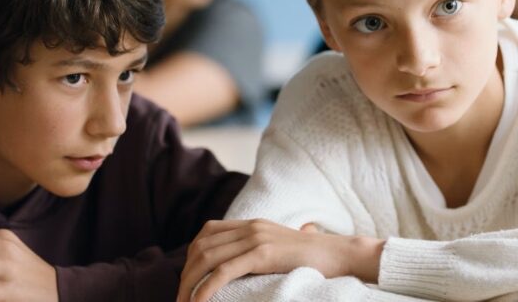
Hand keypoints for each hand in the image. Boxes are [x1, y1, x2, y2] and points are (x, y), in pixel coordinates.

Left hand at [176, 219, 383, 301]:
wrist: (337, 253)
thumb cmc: (314, 257)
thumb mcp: (281, 246)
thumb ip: (262, 248)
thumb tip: (249, 262)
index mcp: (252, 224)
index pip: (208, 232)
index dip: (192, 255)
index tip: (187, 278)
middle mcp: (250, 227)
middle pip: (202, 246)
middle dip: (185, 274)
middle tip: (180, 297)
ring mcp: (256, 238)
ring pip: (208, 258)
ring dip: (189, 283)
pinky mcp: (262, 253)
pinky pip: (224, 271)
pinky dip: (205, 288)